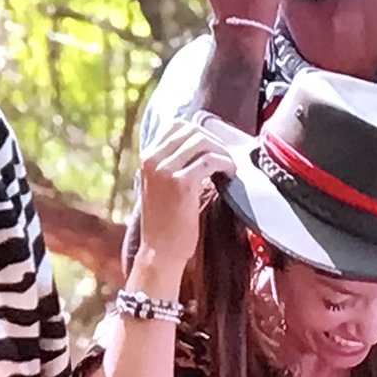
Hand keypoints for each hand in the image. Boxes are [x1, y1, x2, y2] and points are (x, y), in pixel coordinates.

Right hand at [136, 118, 235, 271]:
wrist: (160, 251)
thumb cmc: (165, 222)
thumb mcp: (159, 185)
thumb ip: (171, 163)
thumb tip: (198, 144)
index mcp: (147, 157)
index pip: (176, 125)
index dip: (199, 132)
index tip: (212, 147)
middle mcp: (153, 159)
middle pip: (192, 131)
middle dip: (214, 142)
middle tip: (224, 159)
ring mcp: (166, 170)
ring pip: (202, 142)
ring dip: (221, 152)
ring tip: (228, 168)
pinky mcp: (182, 183)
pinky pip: (210, 161)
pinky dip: (225, 164)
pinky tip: (230, 175)